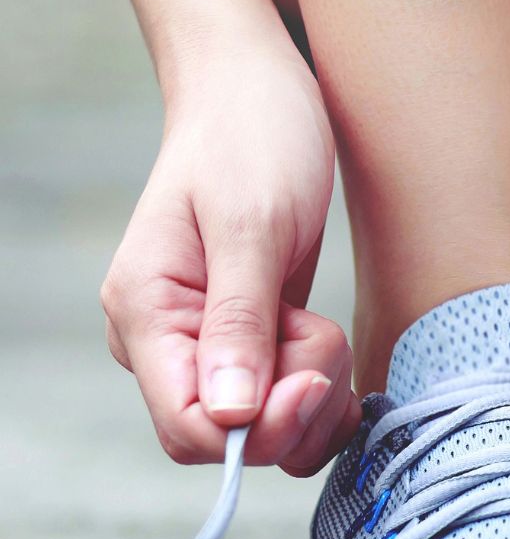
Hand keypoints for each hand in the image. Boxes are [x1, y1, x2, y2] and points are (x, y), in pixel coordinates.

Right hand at [101, 44, 360, 475]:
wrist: (257, 97)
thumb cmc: (250, 139)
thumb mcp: (250, 225)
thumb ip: (239, 322)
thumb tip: (231, 416)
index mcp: (146, 316)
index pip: (188, 429)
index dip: (257, 430)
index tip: (310, 378)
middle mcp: (170, 345)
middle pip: (233, 441)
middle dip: (296, 408)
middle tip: (321, 335)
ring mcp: (210, 351)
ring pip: (269, 433)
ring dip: (316, 400)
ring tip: (321, 326)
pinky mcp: (251, 350)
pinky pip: (288, 412)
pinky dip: (323, 399)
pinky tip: (334, 357)